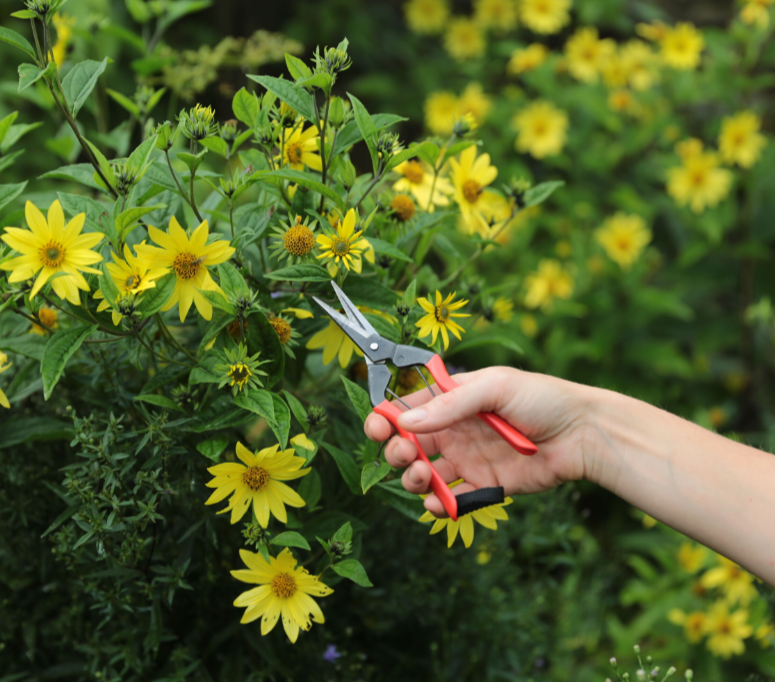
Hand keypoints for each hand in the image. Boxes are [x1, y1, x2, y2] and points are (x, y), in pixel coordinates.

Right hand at [364, 367, 592, 517]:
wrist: (581, 434)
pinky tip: (438, 502)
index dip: (386, 419)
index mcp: (453, 399)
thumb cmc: (542, 398)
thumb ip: (450, 404)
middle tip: (405, 455)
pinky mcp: (483, 486)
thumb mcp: (495, 387)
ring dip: (411, 478)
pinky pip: (451, 499)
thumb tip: (406, 420)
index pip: (408, 408)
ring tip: (421, 477)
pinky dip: (437, 504)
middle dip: (396, 451)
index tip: (377, 430)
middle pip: (408, 444)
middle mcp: (455, 430)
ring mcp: (467, 459)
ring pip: (423, 474)